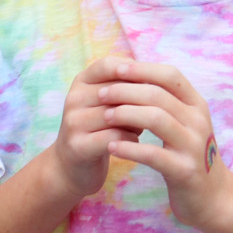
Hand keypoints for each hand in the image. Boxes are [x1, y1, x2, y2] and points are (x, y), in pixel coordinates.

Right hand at [46, 58, 141, 199]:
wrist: (71, 167)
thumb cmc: (100, 130)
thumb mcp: (109, 103)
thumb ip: (128, 88)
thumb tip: (161, 77)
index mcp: (82, 82)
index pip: (109, 65)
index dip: (135, 72)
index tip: (155, 84)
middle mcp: (74, 98)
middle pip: (116, 90)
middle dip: (140, 100)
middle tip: (154, 111)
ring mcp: (73, 122)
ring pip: (117, 113)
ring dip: (137, 121)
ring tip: (142, 128)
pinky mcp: (78, 146)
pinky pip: (114, 137)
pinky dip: (131, 140)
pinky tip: (135, 144)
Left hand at [96, 61, 227, 230]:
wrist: (213, 197)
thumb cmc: (188, 155)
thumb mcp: (184, 124)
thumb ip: (166, 102)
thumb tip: (134, 74)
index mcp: (197, 105)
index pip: (170, 75)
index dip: (142, 69)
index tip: (115, 67)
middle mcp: (199, 121)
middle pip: (158, 94)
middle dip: (126, 90)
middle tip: (101, 93)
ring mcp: (194, 146)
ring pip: (157, 119)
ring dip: (126, 114)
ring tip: (104, 116)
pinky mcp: (185, 171)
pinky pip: (153, 154)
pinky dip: (130, 148)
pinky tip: (111, 147)